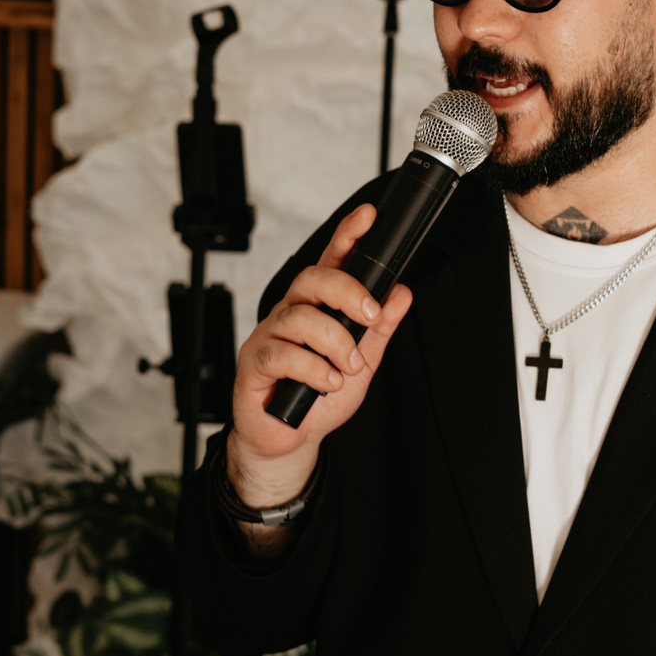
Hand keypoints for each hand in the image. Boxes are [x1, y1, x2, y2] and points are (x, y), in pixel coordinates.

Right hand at [228, 204, 413, 508]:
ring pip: (300, 317)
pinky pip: (282, 353)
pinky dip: (313, 369)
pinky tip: (327, 382)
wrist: (289, 438)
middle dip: (347, 291)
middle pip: (312, 280)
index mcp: (317, 307)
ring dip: (334, 341)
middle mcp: (291, 313)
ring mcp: (269, 335)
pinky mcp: (254, 362)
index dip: (347, 237)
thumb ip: (379, 329)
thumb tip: (401, 294)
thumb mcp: (363, 362)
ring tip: (350, 367)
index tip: (369, 217)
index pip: (331, 263)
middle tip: (371, 314)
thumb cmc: (320, 396)